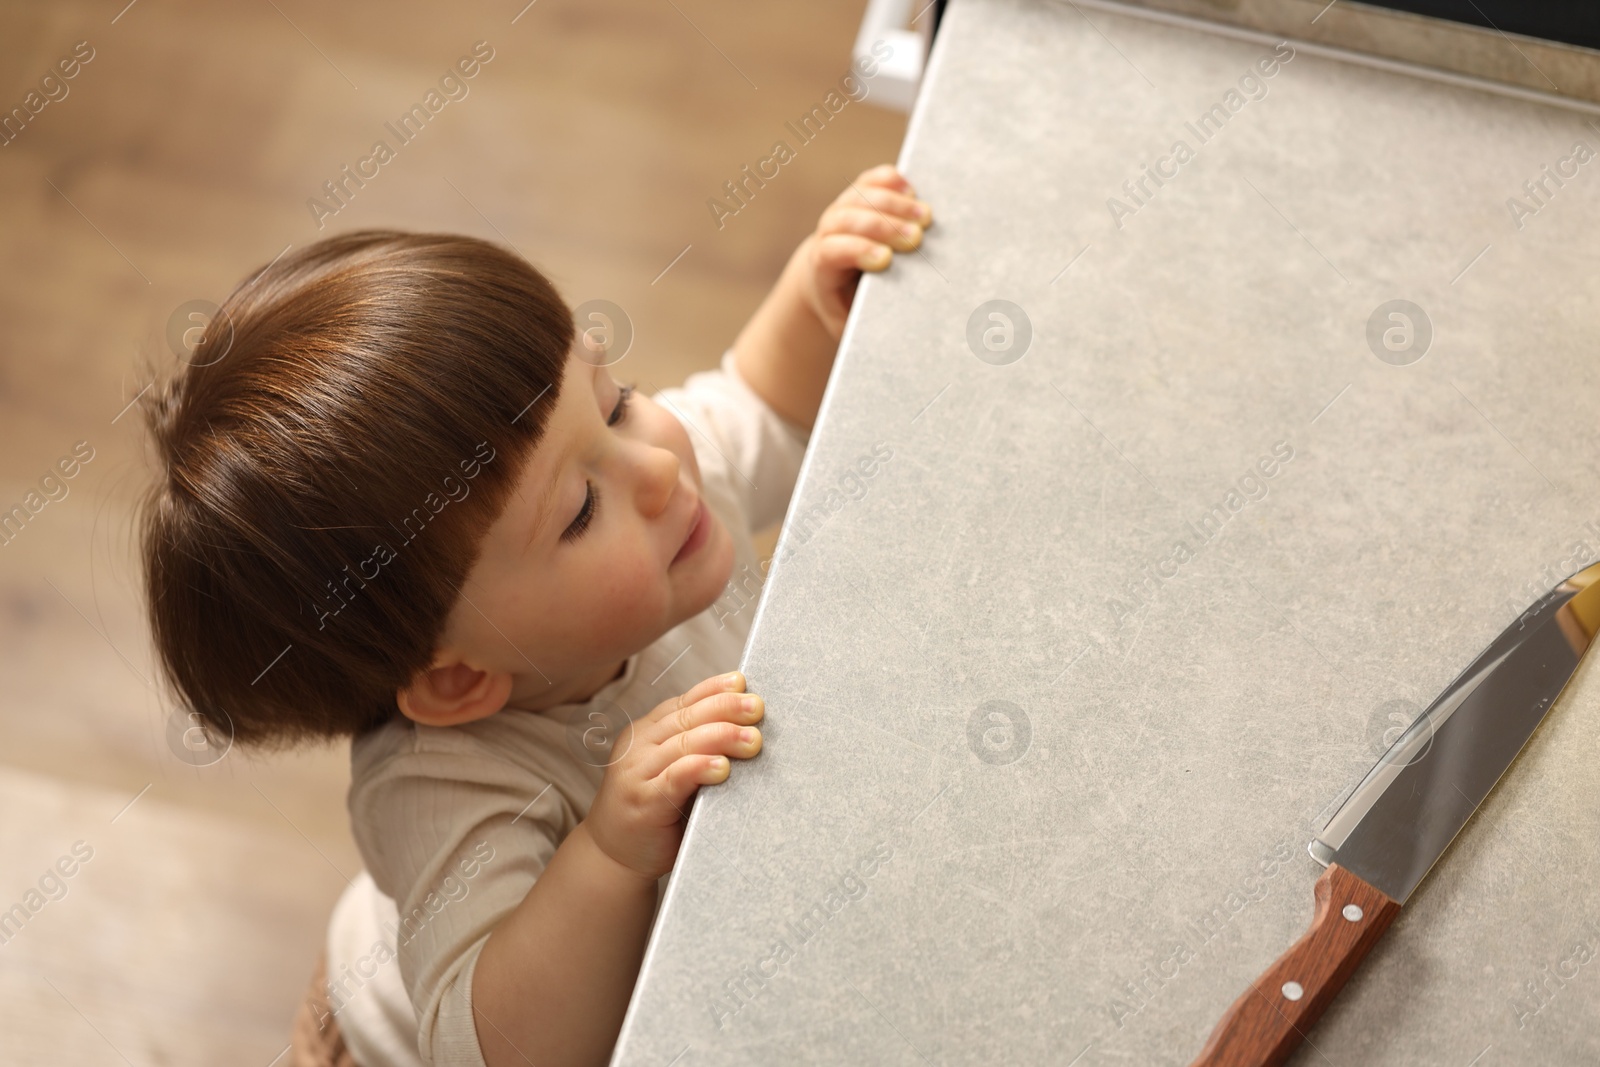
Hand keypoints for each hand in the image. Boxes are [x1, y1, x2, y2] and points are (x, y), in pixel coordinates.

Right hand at [583, 671, 763, 880]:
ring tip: (753, 740)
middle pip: (687, 718)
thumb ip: (696, 749)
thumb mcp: (672, 771)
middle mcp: (639, 746)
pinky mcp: (643, 801)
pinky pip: (674, 777)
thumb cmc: (655, 811)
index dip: (713, 690)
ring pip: (683, 743)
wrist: (613, 856)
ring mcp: (637, 772)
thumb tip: (749, 727)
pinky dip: (699, 767)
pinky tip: (722, 766)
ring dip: (722, 736)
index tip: (742, 683)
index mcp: (647, 731)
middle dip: (725, 708)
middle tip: (757, 707)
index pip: (683, 702)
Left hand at [796, 164, 933, 338]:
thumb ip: (865, 320)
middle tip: (917, 239)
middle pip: (849, 219)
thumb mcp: (851, 323)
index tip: (885, 261)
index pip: (833, 251)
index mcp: (821, 265)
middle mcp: (827, 232)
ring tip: (926, 216)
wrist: (830, 281)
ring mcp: (842, 208)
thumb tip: (899, 327)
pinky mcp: (858, 195)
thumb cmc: (848, 308)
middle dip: (884, 227)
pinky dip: (891, 180)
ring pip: (861, 196)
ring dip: (894, 204)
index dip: (858, 252)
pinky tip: (913, 191)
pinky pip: (872, 180)